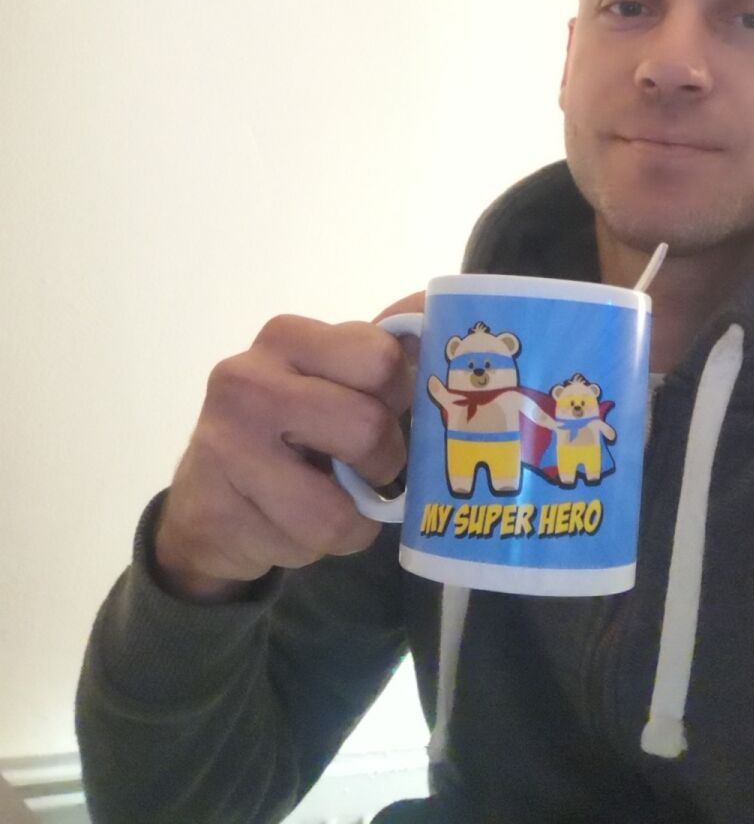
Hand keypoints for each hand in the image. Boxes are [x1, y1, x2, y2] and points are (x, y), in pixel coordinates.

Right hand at [153, 294, 423, 601]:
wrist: (206, 508)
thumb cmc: (292, 434)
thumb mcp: (334, 382)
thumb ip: (386, 352)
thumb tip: (446, 313)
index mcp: (287, 337)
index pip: (382, 357)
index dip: (399, 394)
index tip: (384, 409)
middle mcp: (247, 378)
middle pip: (368, 425)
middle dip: (385, 457)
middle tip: (364, 463)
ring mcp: (227, 444)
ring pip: (343, 496)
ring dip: (357, 512)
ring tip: (331, 497)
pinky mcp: (218, 508)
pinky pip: (314, 536)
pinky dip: (327, 541)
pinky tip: (296, 523)